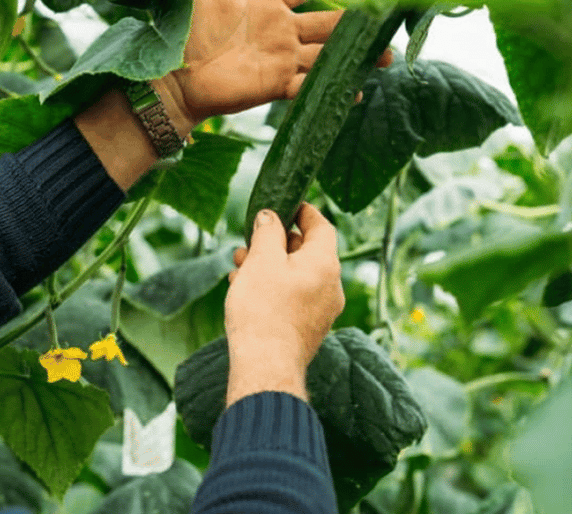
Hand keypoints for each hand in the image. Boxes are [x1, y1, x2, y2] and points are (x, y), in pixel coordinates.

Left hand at [154, 0, 375, 129]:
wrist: (171, 78)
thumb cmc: (181, 35)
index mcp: (263, 3)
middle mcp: (279, 29)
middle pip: (326, 21)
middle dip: (355, 19)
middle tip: (383, 12)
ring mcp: (280, 58)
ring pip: (326, 54)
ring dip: (354, 54)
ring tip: (383, 54)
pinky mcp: (275, 84)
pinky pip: (309, 85)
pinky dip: (331, 87)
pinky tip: (356, 89)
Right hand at [223, 203, 343, 405]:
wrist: (266, 367)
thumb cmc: (264, 310)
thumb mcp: (262, 261)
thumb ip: (268, 233)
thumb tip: (270, 217)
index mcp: (325, 264)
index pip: (322, 226)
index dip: (304, 212)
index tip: (287, 204)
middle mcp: (331, 286)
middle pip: (307, 252)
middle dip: (277, 243)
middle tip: (251, 239)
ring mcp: (322, 310)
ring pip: (297, 276)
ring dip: (270, 266)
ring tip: (240, 266)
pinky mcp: (308, 329)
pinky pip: (294, 298)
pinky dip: (274, 288)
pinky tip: (246, 290)